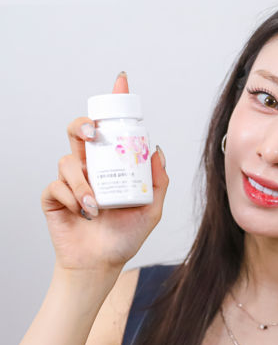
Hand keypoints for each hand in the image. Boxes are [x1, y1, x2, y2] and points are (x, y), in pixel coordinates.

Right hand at [41, 72, 168, 280]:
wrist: (101, 262)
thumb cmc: (125, 236)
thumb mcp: (152, 210)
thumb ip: (158, 183)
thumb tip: (156, 151)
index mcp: (112, 166)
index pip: (111, 130)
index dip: (113, 104)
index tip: (121, 81)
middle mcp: (91, 168)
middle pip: (79, 131)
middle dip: (83, 124)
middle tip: (93, 133)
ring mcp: (70, 181)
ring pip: (68, 160)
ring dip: (82, 181)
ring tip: (95, 204)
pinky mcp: (53, 197)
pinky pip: (56, 185)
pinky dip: (70, 197)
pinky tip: (83, 212)